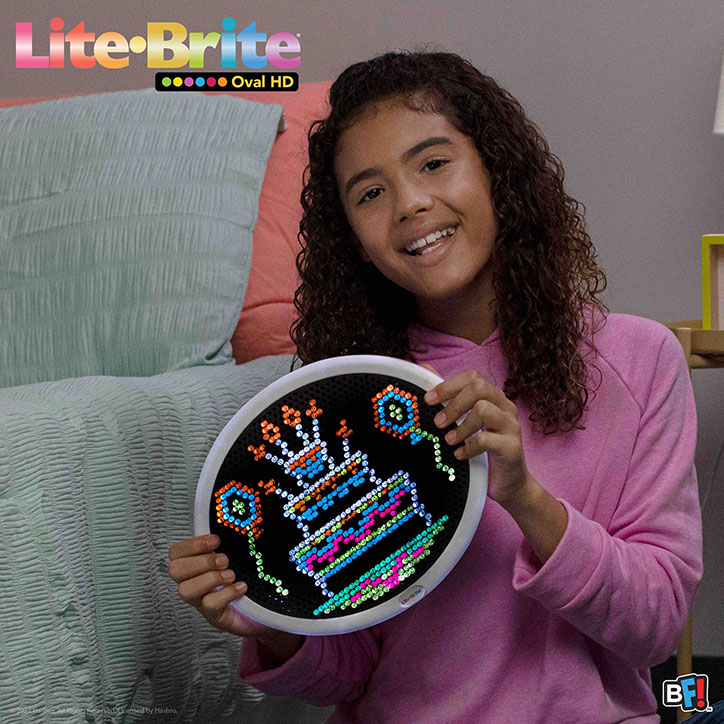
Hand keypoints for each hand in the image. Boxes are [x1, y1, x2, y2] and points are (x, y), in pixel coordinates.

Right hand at [168, 534, 274, 638]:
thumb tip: (233, 520)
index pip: (175, 553)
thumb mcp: (236, 555)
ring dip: (211, 578)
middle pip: (175, 570)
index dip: (192, 545)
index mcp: (195, 565)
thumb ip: (229, 541)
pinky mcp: (215, 617)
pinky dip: (226, 594)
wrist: (262, 607)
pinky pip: (209, 605)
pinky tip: (241, 587)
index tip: (216, 540)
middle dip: (201, 561)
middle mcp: (193, 583)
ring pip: (185, 590)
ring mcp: (201, 602)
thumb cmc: (246, 577)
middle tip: (224, 560)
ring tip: (231, 575)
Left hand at [418, 363, 531, 507]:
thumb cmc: (484, 450)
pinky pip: (487, 439)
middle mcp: (505, 407)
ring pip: (484, 410)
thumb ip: (449, 396)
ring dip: (461, 426)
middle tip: (438, 422)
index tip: (428, 400)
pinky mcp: (512, 448)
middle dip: (453, 403)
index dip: (448, 385)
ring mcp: (511, 426)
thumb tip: (425, 368)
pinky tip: (460, 456)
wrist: (510, 484)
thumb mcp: (464, 420)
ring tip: (449, 441)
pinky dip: (469, 447)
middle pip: (479, 387)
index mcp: (493, 398)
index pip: (472, 377)